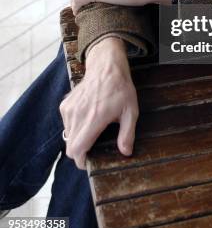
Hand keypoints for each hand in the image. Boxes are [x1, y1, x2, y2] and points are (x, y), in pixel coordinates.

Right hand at [59, 37, 137, 169]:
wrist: (106, 66)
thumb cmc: (120, 88)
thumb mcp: (131, 111)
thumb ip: (128, 133)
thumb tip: (126, 152)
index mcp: (93, 119)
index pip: (77, 150)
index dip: (82, 161)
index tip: (91, 161)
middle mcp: (77, 115)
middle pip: (70, 147)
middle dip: (81, 152)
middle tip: (94, 147)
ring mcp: (69, 109)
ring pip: (68, 136)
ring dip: (78, 138)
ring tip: (93, 129)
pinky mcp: (64, 104)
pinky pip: (66, 124)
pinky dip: (74, 127)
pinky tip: (87, 118)